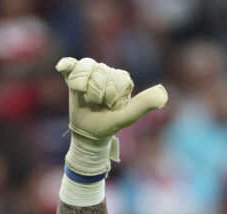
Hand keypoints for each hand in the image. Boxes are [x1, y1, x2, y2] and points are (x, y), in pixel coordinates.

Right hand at [56, 57, 167, 173]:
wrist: (89, 134)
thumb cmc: (110, 126)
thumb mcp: (127, 116)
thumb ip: (143, 104)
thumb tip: (163, 93)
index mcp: (120, 80)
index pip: (114, 75)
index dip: (109, 90)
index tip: (109, 105)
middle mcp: (106, 74)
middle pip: (98, 69)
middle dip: (96, 90)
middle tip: (97, 104)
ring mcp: (90, 75)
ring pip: (85, 67)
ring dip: (83, 84)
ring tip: (85, 98)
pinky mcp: (75, 78)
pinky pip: (71, 65)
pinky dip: (67, 65)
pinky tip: (62, 68)